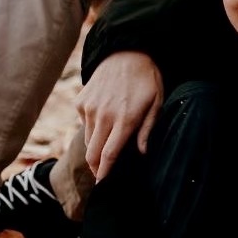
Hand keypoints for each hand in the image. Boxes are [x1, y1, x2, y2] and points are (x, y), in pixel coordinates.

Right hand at [76, 51, 163, 179]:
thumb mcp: (156, 103)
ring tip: (107, 146)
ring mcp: (89, 109)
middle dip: (96, 168)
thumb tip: (141, 152)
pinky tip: (105, 117)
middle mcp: (103, 117)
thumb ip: (147, 129)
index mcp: (124, 120)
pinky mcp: (80, 102)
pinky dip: (93, 127)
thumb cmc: (146, 79)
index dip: (105, 173)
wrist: (125, 52)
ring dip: (95, 148)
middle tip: (102, 175)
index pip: (109, 155)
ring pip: (88, 140)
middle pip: (93, 153)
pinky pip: (84, 123)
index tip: (103, 185)